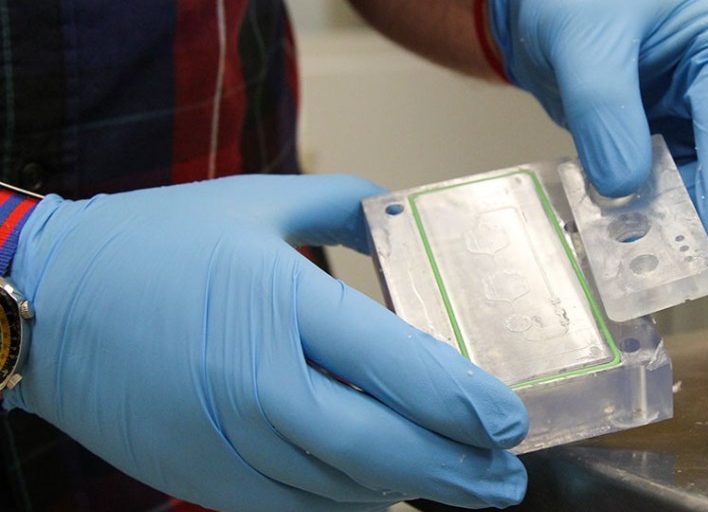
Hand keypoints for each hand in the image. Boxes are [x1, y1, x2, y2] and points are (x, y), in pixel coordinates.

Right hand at [5, 176, 527, 510]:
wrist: (47, 302)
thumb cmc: (157, 243)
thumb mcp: (257, 200)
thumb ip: (344, 204)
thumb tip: (399, 217)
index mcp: (279, 301)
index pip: (395, 364)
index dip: (464, 400)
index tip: (511, 420)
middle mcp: (260, 382)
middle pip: (382, 448)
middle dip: (458, 471)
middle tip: (506, 479)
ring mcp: (231, 442)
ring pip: (345, 490)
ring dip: (410, 491)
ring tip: (462, 483)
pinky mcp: (206, 478)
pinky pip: (297, 510)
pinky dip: (350, 506)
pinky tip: (384, 492)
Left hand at [489, 0, 707, 282]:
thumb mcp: (585, 41)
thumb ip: (605, 114)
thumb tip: (624, 190)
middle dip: (707, 217)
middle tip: (657, 256)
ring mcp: (704, 112)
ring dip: (675, 218)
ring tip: (624, 241)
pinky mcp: (673, 135)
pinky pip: (675, 185)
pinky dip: (650, 208)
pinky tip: (616, 220)